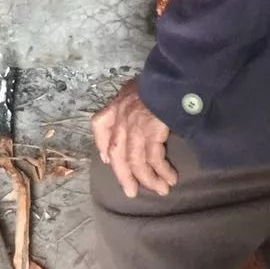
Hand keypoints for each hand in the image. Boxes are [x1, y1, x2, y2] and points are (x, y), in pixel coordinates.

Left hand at [91, 78, 178, 197]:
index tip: (108, 160)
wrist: (170, 77)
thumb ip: (130, 102)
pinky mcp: (151, 133)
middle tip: (131, 192)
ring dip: (148, 179)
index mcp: (115, 106)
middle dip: (124, 176)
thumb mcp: (136, 87)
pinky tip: (170, 178)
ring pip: (136, 161)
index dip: (102, 145)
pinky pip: (154, 159)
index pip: (99, 125)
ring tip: (160, 190)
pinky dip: (162, 171)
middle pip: (117, 154)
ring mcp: (135, 127)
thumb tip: (132, 116)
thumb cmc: (156, 82)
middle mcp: (121, 119)